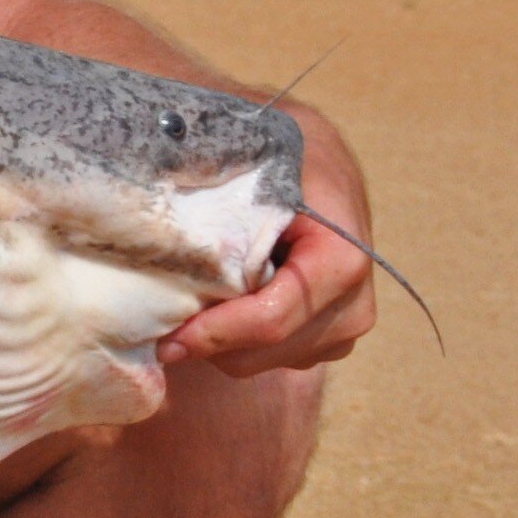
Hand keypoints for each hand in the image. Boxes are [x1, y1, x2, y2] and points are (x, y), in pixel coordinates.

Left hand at [161, 117, 376, 379]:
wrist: (321, 161)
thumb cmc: (284, 156)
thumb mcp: (254, 165)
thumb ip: (219, 201)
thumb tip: (164, 231)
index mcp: (341, 260)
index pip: (270, 319)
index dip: (214, 333)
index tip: (166, 339)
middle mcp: (354, 303)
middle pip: (263, 351)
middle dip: (209, 339)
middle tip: (164, 316)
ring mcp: (345, 327)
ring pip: (262, 361)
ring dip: (222, 340)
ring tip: (198, 297)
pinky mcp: (332, 338)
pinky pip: (271, 357)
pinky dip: (237, 339)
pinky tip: (223, 301)